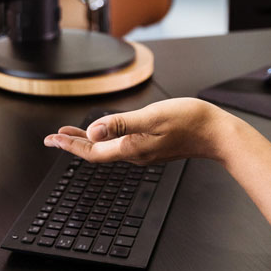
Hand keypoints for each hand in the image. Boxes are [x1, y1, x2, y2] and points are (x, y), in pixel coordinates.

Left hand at [45, 98, 230, 164]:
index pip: (92, 151)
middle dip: (73, 144)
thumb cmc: (190, 121)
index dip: (71, 145)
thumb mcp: (152, 116)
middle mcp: (136, 154)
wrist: (218, 134)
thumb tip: (93, 131)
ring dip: (88, 142)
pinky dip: (106, 139)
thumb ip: (121, 124)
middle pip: (97, 152)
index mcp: (132, 148)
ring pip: (108, 149)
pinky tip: (106, 133)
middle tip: (53, 138)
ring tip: (73, 134)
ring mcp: (145, 153)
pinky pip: (121, 146)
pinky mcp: (154, 148)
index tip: (52, 139)